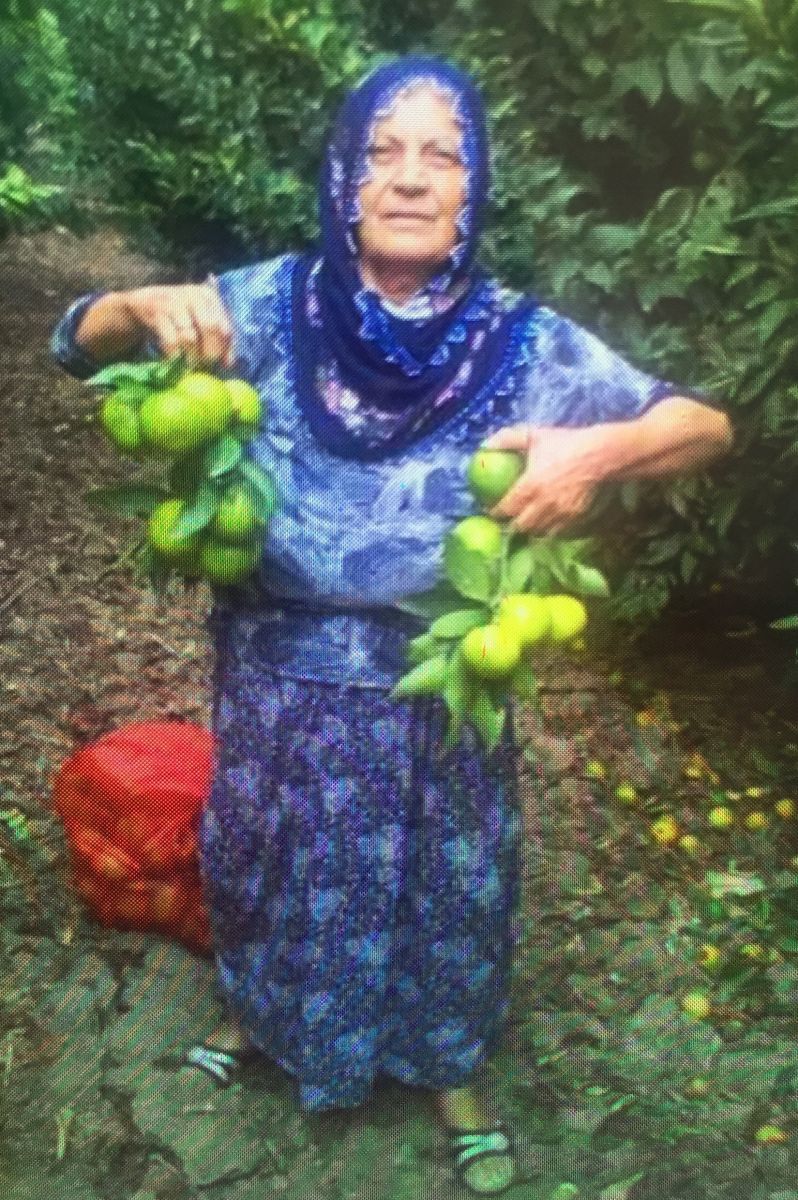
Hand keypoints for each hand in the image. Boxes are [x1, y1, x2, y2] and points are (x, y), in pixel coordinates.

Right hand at [115, 277, 235, 368]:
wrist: (142, 304)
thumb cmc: (178, 316)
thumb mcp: (199, 321)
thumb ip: (217, 340)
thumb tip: (228, 364)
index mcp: (209, 296)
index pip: (225, 327)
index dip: (225, 349)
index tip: (220, 365)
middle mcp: (193, 295)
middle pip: (210, 328)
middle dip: (209, 352)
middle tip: (203, 365)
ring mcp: (174, 301)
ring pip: (190, 337)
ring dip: (190, 356)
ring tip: (188, 363)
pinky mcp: (156, 311)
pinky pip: (171, 340)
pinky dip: (174, 355)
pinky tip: (173, 358)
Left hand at [480, 423, 602, 533]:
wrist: (600, 454)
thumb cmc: (566, 443)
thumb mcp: (535, 436)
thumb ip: (507, 439)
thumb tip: (486, 446)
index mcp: (529, 486)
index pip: (506, 509)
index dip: (496, 513)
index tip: (492, 511)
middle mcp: (543, 504)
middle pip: (520, 526)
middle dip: (511, 525)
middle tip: (507, 521)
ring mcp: (560, 513)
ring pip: (538, 532)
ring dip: (530, 529)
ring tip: (526, 524)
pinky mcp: (575, 518)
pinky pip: (557, 532)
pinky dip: (548, 531)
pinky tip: (546, 525)